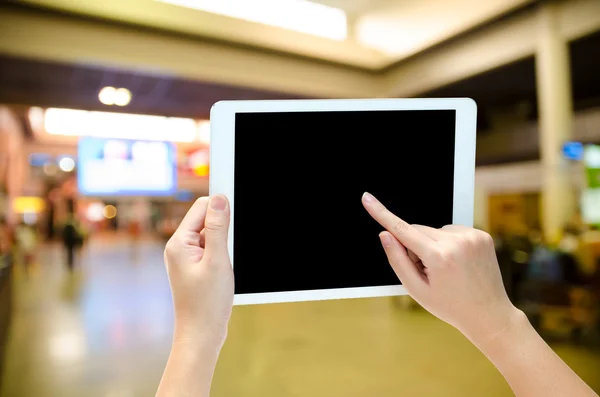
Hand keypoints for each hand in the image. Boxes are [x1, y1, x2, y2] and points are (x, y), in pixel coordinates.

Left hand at [164, 195, 233, 350]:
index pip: (201, 207)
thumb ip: (218, 228)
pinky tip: (223, 273)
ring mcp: (186, 258)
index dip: (221, 207)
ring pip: (210, 235)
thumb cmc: (207, 303)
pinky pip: (211, 249)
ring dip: (223, 244)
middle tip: (227, 253)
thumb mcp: (217, 261)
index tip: (237, 215)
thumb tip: (219, 199)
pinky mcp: (194, 267)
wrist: (202, 335)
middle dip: (223, 229)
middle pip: (206, 220)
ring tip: (223, 268)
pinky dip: (222, 255)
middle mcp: (178, 248)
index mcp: (178, 243)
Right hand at [362, 192, 519, 345]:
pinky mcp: (481, 235)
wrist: (488, 314)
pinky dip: (450, 243)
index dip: (382, 213)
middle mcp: (457, 242)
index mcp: (439, 257)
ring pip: (435, 230)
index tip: (367, 198)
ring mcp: (472, 236)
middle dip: (416, 246)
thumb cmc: (450, 306)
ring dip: (434, 244)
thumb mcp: (416, 289)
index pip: (402, 230)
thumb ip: (397, 260)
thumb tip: (385, 235)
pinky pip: (453, 231)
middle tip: (428, 271)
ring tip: (447, 269)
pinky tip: (458, 262)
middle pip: (418, 230)